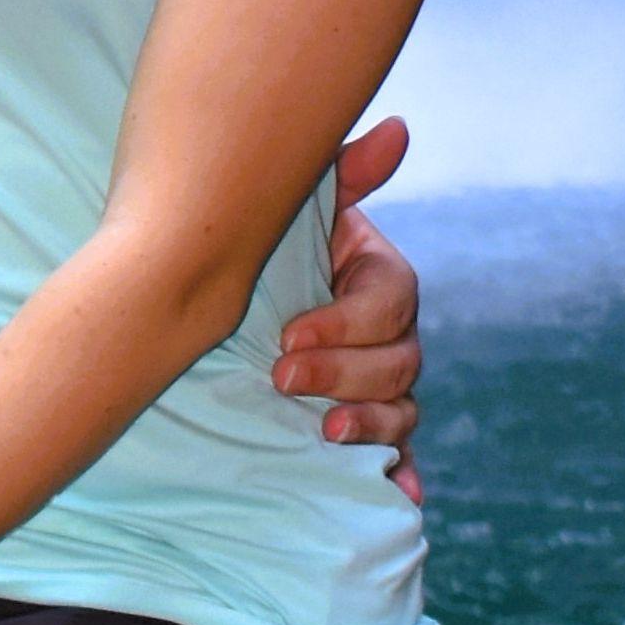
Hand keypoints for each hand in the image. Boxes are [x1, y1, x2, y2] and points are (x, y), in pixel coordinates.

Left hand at [272, 118, 424, 494]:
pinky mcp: (363, 427)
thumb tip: (401, 127)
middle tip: (281, 378)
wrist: (221, 299)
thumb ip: (343, 173)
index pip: (391, 300)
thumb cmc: (260, 245)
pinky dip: (402, 476)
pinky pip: (398, 455)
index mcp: (377, 277)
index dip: (346, 321)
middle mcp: (388, 333)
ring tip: (326, 435)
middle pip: (400, 360)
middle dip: (345, 373)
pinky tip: (401, 497)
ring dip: (372, 425)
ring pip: (403, 408)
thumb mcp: (292, 207)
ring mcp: (379, 384)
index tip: (287, 334)